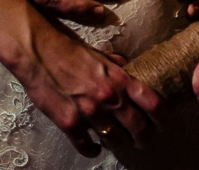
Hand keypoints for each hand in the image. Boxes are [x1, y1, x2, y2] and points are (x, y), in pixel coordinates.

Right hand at [15, 22, 162, 155]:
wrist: (36, 52)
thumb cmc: (67, 49)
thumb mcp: (98, 53)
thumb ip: (114, 65)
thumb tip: (126, 67)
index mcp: (119, 78)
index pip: (152, 103)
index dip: (162, 117)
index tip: (162, 123)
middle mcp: (108, 97)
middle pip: (138, 128)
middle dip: (144, 138)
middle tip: (143, 140)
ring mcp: (89, 113)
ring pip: (115, 140)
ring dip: (118, 142)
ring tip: (117, 141)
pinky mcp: (69, 124)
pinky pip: (87, 146)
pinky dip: (92, 149)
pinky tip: (93, 147)